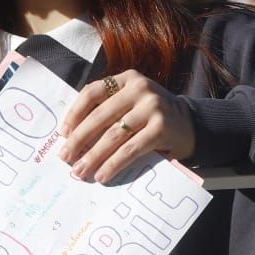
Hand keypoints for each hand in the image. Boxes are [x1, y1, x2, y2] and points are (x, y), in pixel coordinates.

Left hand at [60, 71, 195, 183]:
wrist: (191, 125)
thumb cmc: (151, 116)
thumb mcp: (131, 103)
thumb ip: (107, 110)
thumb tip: (71, 136)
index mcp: (127, 79)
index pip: (92, 92)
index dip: (75, 113)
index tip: (63, 134)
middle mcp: (140, 88)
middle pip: (100, 116)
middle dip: (79, 140)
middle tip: (65, 158)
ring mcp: (152, 107)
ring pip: (113, 135)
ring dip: (93, 156)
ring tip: (80, 171)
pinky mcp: (161, 128)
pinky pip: (130, 149)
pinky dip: (113, 164)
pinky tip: (102, 175)